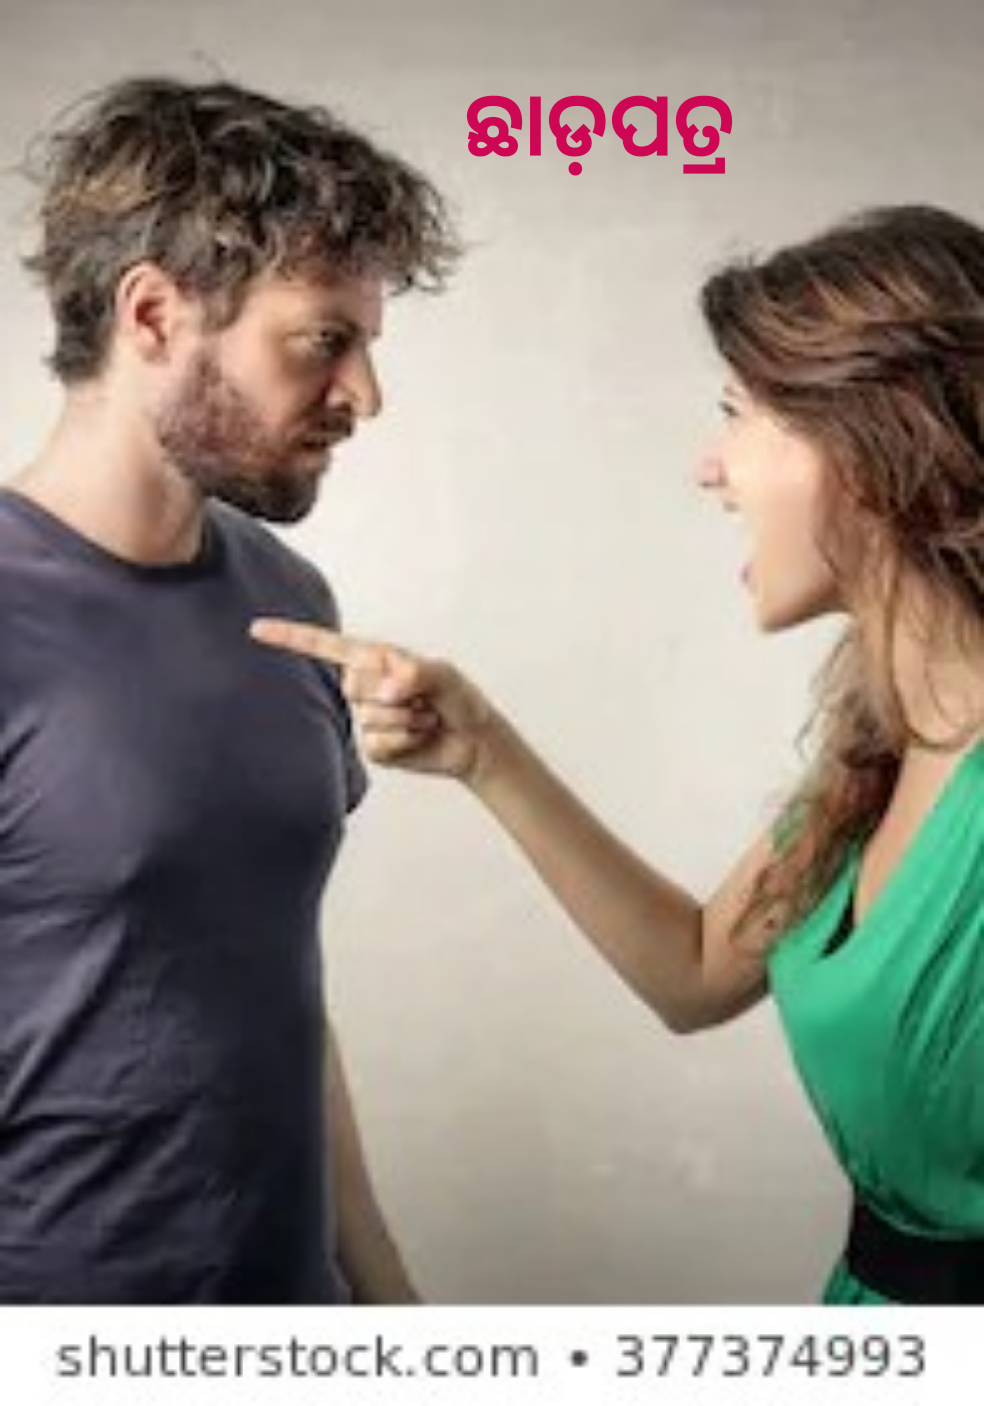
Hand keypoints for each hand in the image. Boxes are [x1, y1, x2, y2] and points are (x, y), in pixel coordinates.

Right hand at [249, 617, 497, 782]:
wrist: (472, 740)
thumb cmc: (459, 699)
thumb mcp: (444, 675)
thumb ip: (416, 673)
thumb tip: (387, 689)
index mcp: (375, 659)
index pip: (325, 646)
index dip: (290, 638)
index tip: (255, 629)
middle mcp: (365, 686)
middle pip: (353, 686)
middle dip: (394, 694)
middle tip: (422, 698)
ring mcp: (367, 718)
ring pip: (369, 718)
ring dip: (406, 720)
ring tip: (425, 717)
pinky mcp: (375, 747)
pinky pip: (377, 744)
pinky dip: (404, 741)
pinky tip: (419, 737)